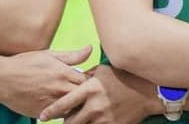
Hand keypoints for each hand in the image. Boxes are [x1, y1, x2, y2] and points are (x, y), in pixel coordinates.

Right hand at [0, 47, 91, 116]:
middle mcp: (59, 89)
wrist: (1, 78)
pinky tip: (64, 107)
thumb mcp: (49, 55)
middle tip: (88, 93)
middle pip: (83, 95)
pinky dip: (64, 112)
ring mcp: (51, 102)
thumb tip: (90, 48)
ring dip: (76, 104)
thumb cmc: (26, 63)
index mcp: (64, 72)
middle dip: (86, 94)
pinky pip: (60, 116)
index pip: (88, 80)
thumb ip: (72, 56)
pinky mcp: (42, 113)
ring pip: (73, 108)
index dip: (91, 81)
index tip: (90, 81)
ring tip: (76, 101)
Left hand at [39, 65, 156, 123]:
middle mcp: (94, 105)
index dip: (50, 112)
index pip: (64, 104)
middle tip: (64, 119)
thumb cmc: (124, 77)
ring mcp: (103, 118)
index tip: (42, 117)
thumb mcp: (103, 71)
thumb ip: (86, 76)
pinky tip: (92, 122)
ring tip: (77, 121)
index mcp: (90, 89)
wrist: (147, 91)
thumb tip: (73, 78)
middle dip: (65, 121)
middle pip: (69, 122)